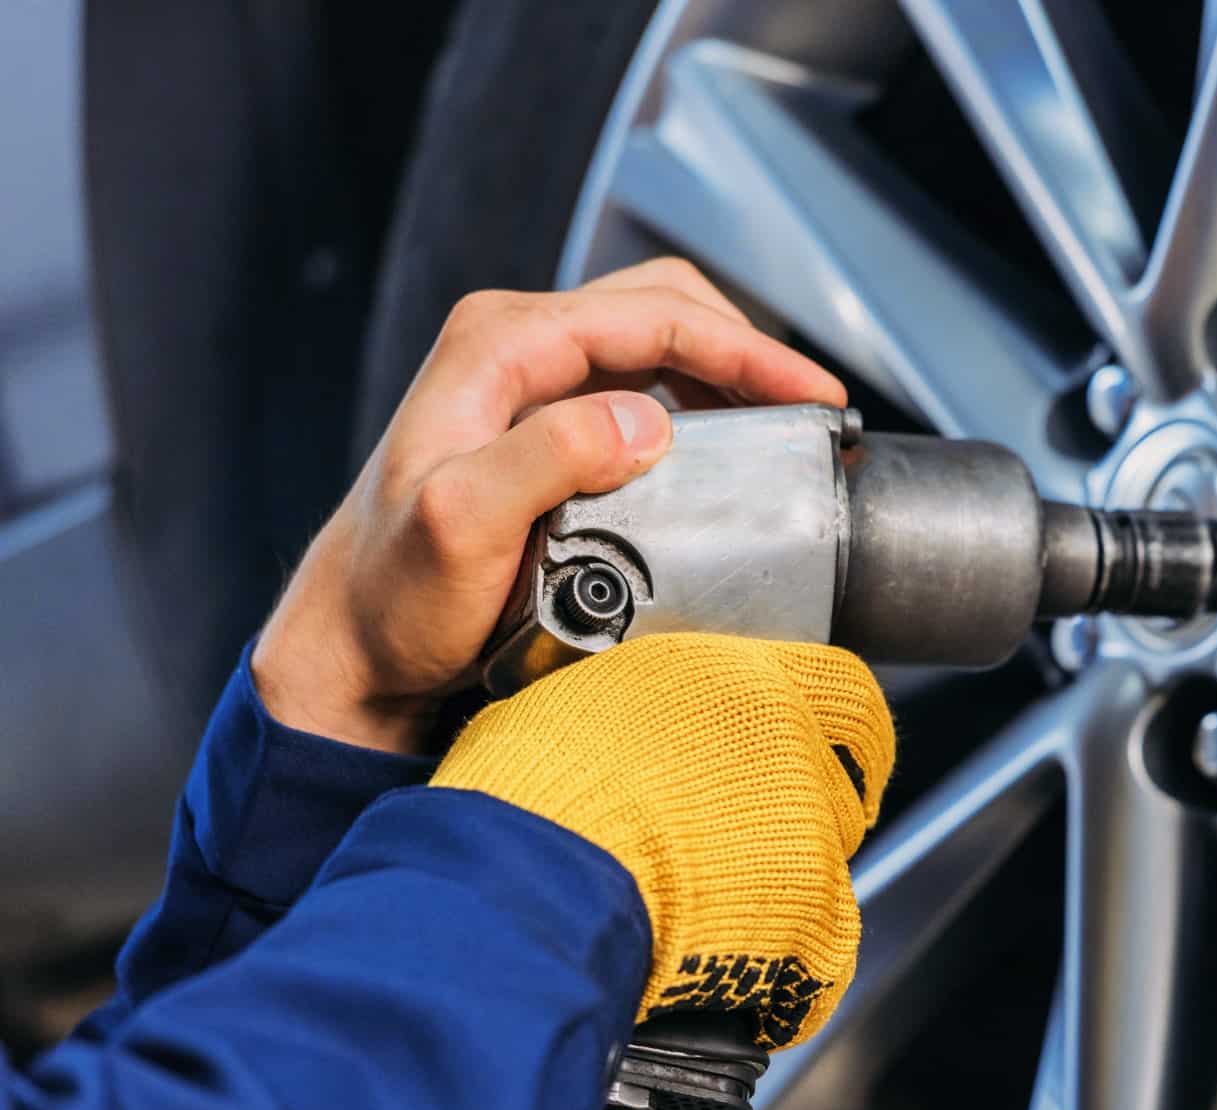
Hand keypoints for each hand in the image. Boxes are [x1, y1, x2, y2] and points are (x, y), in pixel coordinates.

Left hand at [253, 259, 844, 751]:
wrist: (353, 643)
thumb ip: (544, 457)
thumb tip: (644, 419)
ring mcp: (528, 382)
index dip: (744, 350)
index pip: (650, 316)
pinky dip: (698, 405)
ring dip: (727, 376)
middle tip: (812, 410)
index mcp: (497, 347)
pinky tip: (727, 448)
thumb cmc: (395, 596)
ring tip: (782, 428)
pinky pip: (641, 385)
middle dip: (748, 349)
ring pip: (657, 341)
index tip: (812, 396)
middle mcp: (513, 346)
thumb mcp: (460, 526)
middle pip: (662, 307)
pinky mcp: (543, 424)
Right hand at [430, 632, 894, 1048]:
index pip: (844, 691)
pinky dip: (785, 983)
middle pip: (837, 789)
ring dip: (785, 903)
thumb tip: (625, 737)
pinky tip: (740, 997)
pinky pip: (818, 960)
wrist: (534, 879)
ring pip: (828, 875)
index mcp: (741, 681)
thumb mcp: (581, 707)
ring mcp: (809, 833)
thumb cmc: (530, 795)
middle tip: (756, 856)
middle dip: (808, 826)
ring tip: (714, 927)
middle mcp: (791, 746)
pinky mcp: (813, 918)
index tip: (847, 756)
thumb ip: (643, 716)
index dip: (845, 734)